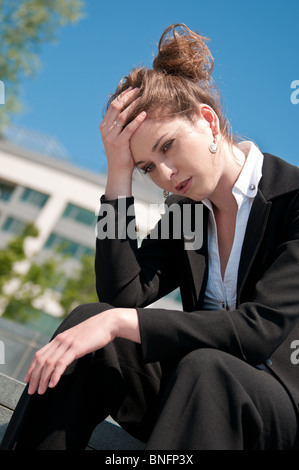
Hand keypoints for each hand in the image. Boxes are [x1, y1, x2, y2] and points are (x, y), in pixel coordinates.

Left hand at [24, 308, 139, 394]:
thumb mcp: (76, 338)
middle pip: (41, 360)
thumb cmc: (94, 333)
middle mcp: (60, 340)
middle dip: (34, 377)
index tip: (27, 379)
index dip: (31, 368)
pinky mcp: (76, 347)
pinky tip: (52, 384)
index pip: (40, 354)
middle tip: (31, 391)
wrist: (107, 323)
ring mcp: (67, 343)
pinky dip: (55, 375)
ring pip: (49, 363)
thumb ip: (67, 345)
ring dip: (42, 379)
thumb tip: (62, 356)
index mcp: (59, 338)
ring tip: (40, 391)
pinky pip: (62, 363)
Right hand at [99, 87, 146, 197]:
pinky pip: (128, 129)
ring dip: (133, 105)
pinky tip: (144, 114)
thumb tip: (129, 111)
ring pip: (122, 116)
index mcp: (104, 126)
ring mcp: (110, 136)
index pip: (112, 106)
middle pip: (116, 107)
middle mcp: (105, 130)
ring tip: (142, 98)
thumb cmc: (122, 153)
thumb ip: (120, 125)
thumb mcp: (118, 136)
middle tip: (138, 89)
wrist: (118, 170)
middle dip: (127, 96)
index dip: (122, 96)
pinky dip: (136, 120)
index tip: (132, 89)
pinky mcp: (118, 143)